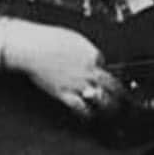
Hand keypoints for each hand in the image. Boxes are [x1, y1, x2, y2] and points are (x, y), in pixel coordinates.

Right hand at [3, 20, 123, 120]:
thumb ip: (86, 49)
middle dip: (120, 94)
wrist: (30, 47)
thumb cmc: (47, 39)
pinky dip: (87, 114)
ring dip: (108, 106)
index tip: (106, 79)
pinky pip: (81, 108)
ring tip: (111, 111)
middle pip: (112, 85)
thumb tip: (92, 57)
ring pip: (102, 99)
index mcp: (93, 55)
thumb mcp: (74, 38)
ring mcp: (78, 84)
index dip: (107, 73)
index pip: (107, 67)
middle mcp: (89, 71)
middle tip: (123, 100)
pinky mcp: (65, 93)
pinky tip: (89, 116)